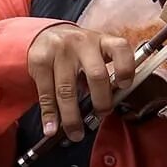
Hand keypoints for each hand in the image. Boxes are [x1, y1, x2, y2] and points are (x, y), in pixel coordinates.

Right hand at [27, 24, 135, 140]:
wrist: (47, 33)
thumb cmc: (79, 50)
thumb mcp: (96, 52)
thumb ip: (105, 72)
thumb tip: (108, 106)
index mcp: (102, 41)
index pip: (121, 49)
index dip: (126, 68)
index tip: (125, 85)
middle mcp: (83, 43)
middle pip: (96, 75)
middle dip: (101, 101)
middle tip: (101, 115)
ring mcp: (60, 51)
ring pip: (67, 89)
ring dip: (72, 117)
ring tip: (75, 133)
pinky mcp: (40, 61)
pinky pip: (46, 93)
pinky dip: (49, 115)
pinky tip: (53, 128)